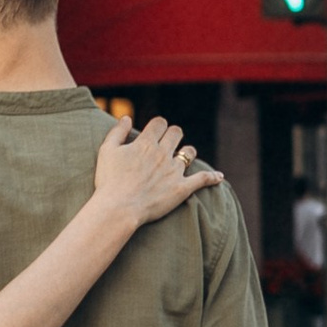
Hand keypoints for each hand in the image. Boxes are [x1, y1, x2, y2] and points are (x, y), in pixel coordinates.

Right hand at [96, 113, 216, 229]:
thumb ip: (117, 132)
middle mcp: (163, 153)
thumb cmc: (109, 181)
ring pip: (189, 152)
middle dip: (172, 135)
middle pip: (176, 133)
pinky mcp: (182, 188)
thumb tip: (126, 117)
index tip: (154, 132)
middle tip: (167, 144)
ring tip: (183, 157)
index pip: (160, 123)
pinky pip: (203, 179)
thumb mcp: (107, 151)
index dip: (158, 126)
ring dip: (186, 152)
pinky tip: (219, 177)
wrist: (119, 208)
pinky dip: (212, 177)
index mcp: (146, 143)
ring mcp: (174, 170)